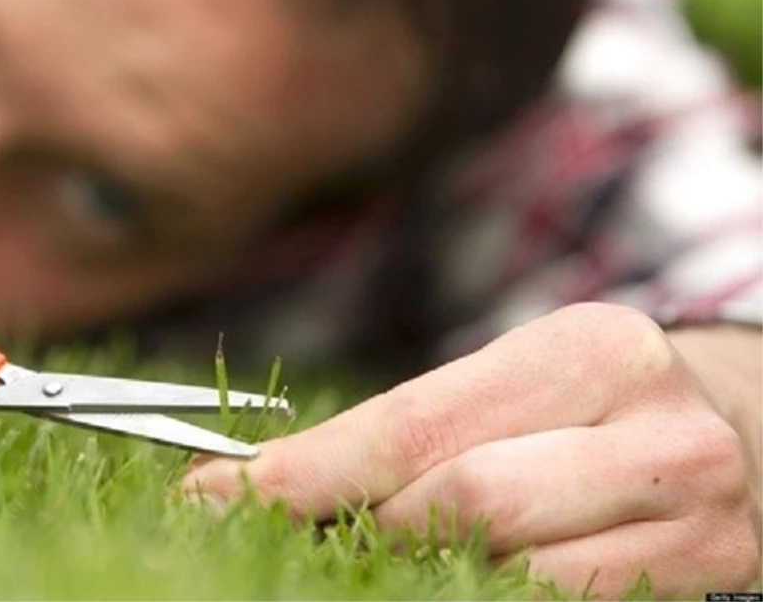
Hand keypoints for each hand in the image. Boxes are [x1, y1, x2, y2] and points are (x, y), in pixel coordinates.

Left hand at [183, 302, 760, 597]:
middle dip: (365, 526)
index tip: (219, 494)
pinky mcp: (699, 584)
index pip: (416, 426)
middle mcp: (652, 433)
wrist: (749, 428)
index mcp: (586, 352)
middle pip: (464, 506)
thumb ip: (412, 428)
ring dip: (413, 572)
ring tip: (369, 549)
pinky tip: (439, 578)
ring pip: (511, 577)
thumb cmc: (595, 398)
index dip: (307, 472)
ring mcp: (690, 519)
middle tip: (289, 530)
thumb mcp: (514, 379)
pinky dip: (478, 595)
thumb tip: (268, 480)